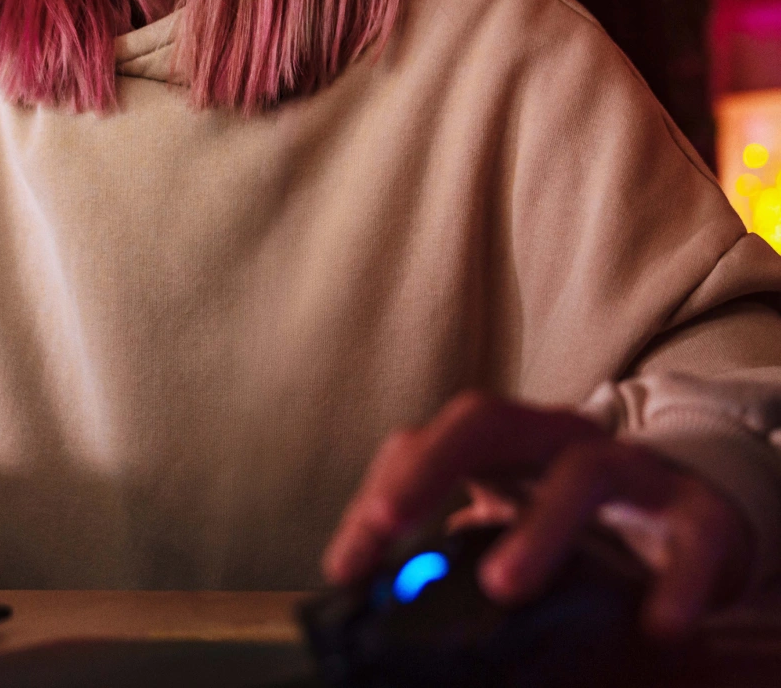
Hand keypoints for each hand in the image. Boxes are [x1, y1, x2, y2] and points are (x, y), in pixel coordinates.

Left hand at [321, 391, 751, 636]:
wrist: (693, 518)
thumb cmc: (580, 522)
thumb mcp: (509, 528)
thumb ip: (455, 550)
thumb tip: (378, 599)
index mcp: (500, 445)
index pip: (422, 445)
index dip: (381, 493)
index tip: (346, 563)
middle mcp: (556, 441)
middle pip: (486, 421)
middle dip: (431, 464)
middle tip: (388, 521)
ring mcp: (630, 470)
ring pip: (584, 470)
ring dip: (540, 525)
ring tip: (503, 584)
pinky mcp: (698, 512)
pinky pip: (690, 535)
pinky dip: (672, 578)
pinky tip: (653, 623)